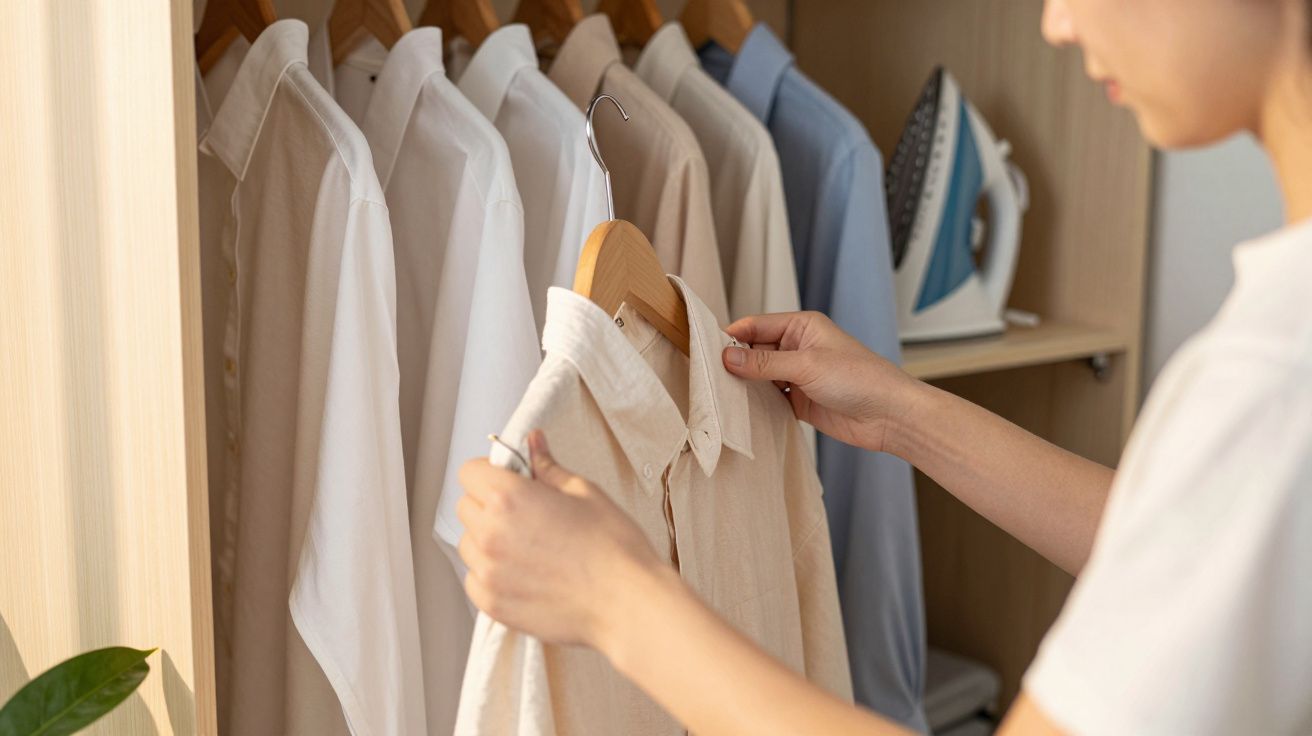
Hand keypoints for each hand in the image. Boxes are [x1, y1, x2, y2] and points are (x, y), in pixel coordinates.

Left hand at [456, 430, 669, 651]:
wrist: (626, 602)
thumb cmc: (612, 548)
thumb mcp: (584, 492)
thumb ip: (547, 467)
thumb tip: (533, 443)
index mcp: (509, 498)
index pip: (470, 472)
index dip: (490, 471)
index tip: (508, 479)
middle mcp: (491, 535)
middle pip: (466, 507)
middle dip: (489, 504)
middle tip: (524, 513)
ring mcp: (488, 573)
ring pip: (468, 544)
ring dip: (488, 540)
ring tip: (527, 547)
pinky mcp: (492, 604)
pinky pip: (475, 579)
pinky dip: (492, 574)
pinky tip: (525, 572)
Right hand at [722, 311, 918, 453]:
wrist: (889, 416)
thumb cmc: (859, 379)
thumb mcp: (807, 365)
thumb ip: (765, 362)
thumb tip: (727, 356)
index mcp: (801, 326)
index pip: (755, 325)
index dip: (731, 336)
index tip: (705, 350)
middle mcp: (798, 347)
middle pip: (754, 350)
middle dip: (734, 362)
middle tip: (708, 376)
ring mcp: (798, 375)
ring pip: (760, 375)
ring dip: (744, 384)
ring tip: (719, 395)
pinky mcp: (800, 400)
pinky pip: (769, 398)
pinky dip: (756, 403)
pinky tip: (741, 410)